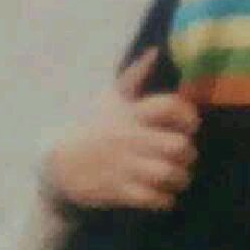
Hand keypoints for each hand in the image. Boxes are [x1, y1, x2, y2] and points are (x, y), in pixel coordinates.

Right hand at [45, 48, 199, 210]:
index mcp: (131, 114)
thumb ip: (135, 75)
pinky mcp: (119, 190)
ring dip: (181, 177)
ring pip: (170, 174)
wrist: (58, 164)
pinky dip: (165, 199)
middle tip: (185, 155)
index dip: (187, 114)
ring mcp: (125, 166)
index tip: (190, 123)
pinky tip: (163, 194)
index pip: (169, 106)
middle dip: (188, 153)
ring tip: (178, 176)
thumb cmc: (93, 127)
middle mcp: (131, 139)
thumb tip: (155, 50)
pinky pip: (154, 198)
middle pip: (178, 146)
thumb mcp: (110, 98)